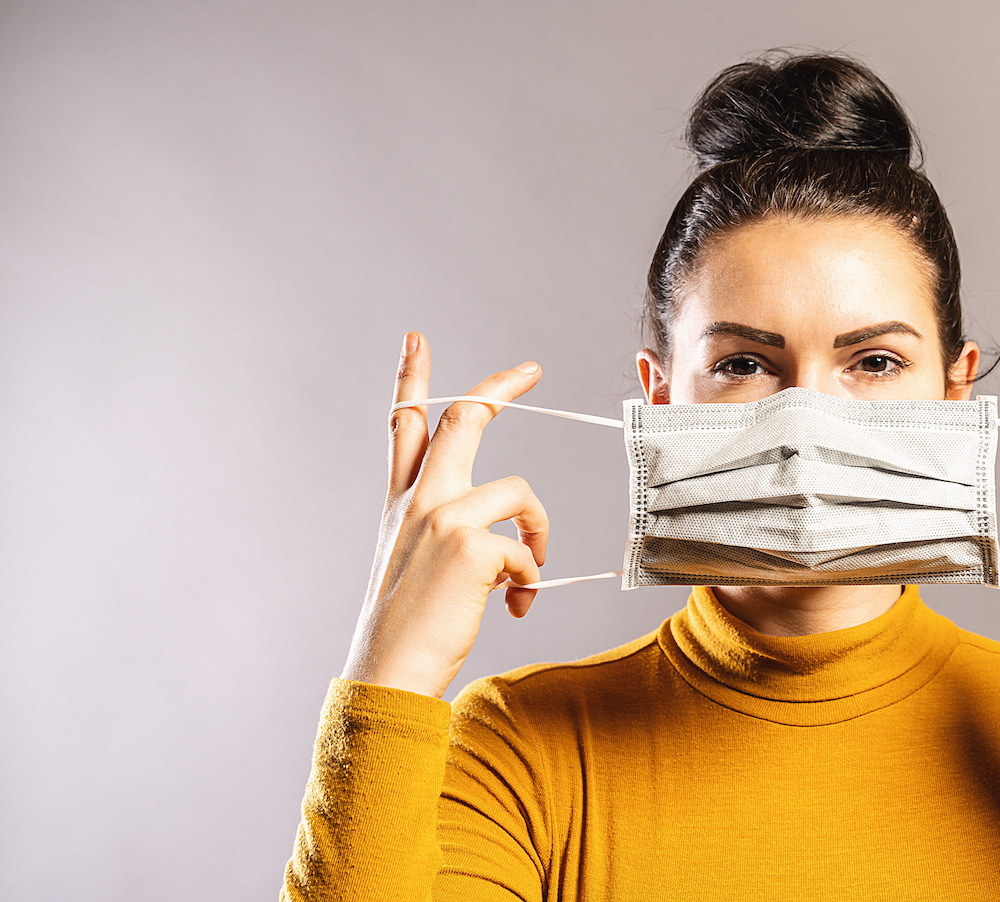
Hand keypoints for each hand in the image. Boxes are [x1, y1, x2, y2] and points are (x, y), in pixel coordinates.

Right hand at [340, 332, 549, 698]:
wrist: (389, 674)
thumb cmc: (409, 631)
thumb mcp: (416, 568)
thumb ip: (449, 537)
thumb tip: (508, 544)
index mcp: (401, 505)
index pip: (403, 426)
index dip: (412, 379)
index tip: (418, 340)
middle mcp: (418, 503)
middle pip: (461, 422)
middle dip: (497, 388)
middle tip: (529, 369)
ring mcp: (442, 519)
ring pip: (518, 491)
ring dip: (539, 531)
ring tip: (529, 576)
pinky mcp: (471, 546)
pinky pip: (526, 550)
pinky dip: (530, 581)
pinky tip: (512, 607)